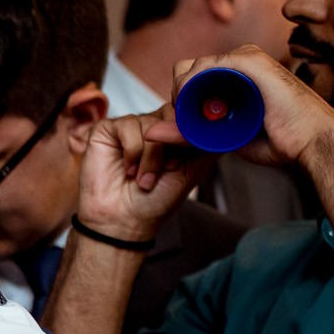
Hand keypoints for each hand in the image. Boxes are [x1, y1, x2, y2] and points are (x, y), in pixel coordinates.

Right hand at [72, 110, 207, 244]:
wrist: (125, 221)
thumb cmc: (156, 200)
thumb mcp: (193, 170)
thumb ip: (208, 144)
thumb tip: (226, 121)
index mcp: (172, 133)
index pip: (188, 112)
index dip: (190, 130)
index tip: (187, 154)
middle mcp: (152, 126)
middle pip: (171, 113)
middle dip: (171, 145)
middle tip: (166, 170)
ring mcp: (129, 126)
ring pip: (150, 124)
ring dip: (150, 157)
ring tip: (143, 179)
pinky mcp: (107, 130)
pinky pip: (127, 126)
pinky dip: (132, 152)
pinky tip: (128, 170)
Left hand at [166, 46, 333, 170]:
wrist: (312, 142)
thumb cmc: (278, 141)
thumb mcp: (224, 137)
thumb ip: (189, 133)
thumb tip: (150, 133)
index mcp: (237, 76)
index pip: (191, 76)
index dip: (177, 98)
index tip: (177, 121)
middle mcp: (241, 62)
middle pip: (187, 68)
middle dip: (177, 94)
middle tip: (180, 120)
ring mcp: (246, 59)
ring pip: (194, 67)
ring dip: (182, 91)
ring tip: (186, 116)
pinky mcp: (250, 62)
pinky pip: (208, 66)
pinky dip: (192, 83)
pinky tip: (188, 102)